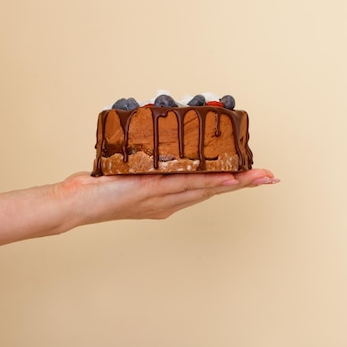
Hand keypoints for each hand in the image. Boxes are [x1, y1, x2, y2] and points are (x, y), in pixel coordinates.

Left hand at [56, 168, 278, 226]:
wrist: (76, 203)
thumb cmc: (98, 189)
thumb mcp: (127, 174)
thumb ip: (145, 164)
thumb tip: (154, 143)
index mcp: (165, 200)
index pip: (203, 188)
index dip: (230, 182)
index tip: (253, 175)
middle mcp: (167, 203)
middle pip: (212, 191)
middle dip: (243, 184)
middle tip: (270, 177)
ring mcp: (160, 199)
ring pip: (204, 189)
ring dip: (233, 183)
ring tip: (258, 177)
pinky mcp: (149, 192)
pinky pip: (183, 186)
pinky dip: (206, 184)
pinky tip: (224, 180)